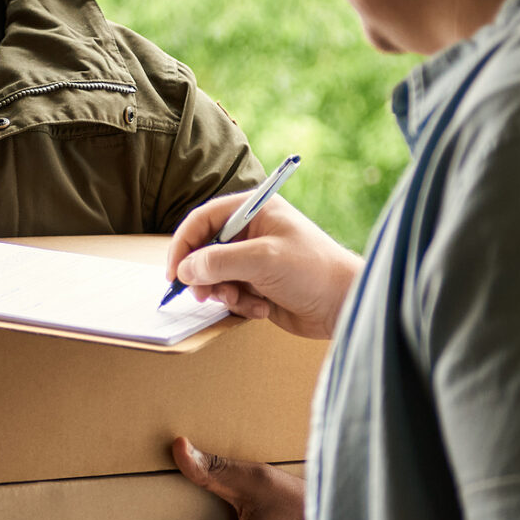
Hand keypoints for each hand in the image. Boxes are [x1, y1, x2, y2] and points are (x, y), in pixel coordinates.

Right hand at [166, 193, 362, 340]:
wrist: (344, 304)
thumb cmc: (313, 270)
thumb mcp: (263, 260)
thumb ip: (219, 262)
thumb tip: (185, 270)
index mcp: (253, 210)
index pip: (203, 219)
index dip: (184, 245)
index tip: (174, 272)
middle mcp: (251, 232)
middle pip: (204, 250)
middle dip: (203, 275)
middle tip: (205, 294)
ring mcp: (254, 260)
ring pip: (215, 276)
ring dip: (224, 293)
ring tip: (242, 301)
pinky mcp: (258, 285)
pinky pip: (232, 294)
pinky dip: (241, 304)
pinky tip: (263, 308)